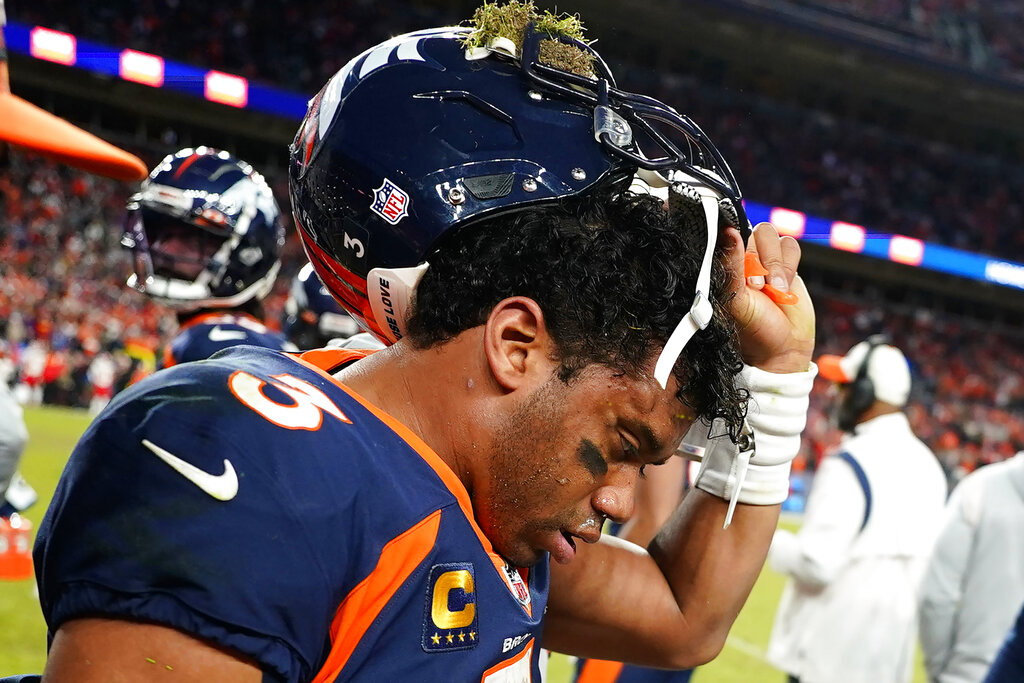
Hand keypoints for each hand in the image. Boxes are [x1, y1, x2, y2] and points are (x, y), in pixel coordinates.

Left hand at [724, 223, 814, 372]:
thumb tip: (729, 232)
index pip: (730, 232)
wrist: (782, 347)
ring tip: (775, 290)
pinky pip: (791, 245)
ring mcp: (765, 260)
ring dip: (777, 265)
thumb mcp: (736, 298)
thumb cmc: (752, 328)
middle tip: (760, 288)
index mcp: (726, 265)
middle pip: (756, 232)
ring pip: (774, 237)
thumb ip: (732, 265)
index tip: (744, 272)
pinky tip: (784, 288)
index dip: (740, 245)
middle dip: (763, 261)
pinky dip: (789, 265)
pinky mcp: (786, 264)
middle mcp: (743, 258)